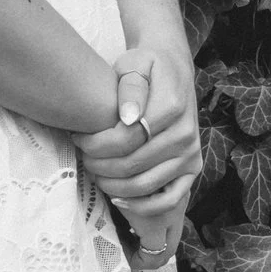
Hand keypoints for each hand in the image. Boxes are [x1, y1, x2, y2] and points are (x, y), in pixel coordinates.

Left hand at [74, 39, 200, 267]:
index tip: (78, 138)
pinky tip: (117, 198)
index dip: (96, 144)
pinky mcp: (192, 169)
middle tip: (82, 156)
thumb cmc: (146, 68)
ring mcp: (191, 154)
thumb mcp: (134, 65)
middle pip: (132, 164)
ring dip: (112, 184)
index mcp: (172, 107)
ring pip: (145, 184)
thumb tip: (128, 118)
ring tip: (94, 171)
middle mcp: (186, 134)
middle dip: (99, 165)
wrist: (173, 71)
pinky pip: (169, 199)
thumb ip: (130, 87)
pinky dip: (142, 206)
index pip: (126, 138)